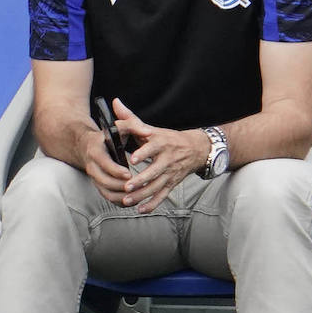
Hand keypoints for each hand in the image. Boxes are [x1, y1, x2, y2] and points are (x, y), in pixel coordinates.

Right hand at [81, 125, 132, 203]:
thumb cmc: (107, 136)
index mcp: (96, 151)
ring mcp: (95, 178)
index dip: (116, 170)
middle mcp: (92, 166)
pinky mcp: (99, 186)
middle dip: (121, 186)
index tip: (130, 174)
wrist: (87, 146)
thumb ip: (133, 125)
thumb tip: (149, 132)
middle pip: (104, 181)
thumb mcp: (117, 127)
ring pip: (106, 193)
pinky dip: (121, 202)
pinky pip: (108, 198)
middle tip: (138, 187)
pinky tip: (134, 200)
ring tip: (138, 195)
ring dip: (122, 197)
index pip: (104, 163)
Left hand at [112, 98, 209, 212]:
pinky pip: (163, 195)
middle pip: (155, 171)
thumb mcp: (150, 128)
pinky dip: (153, 204)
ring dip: (143, 194)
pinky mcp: (172, 183)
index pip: (153, 148)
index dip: (144, 153)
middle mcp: (167, 159)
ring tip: (127, 200)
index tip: (133, 159)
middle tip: (127, 186)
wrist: (195, 149)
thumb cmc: (166, 138)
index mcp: (161, 143)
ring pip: (157, 186)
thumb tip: (115, 103)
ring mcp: (170, 173)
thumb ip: (131, 118)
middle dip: (141, 180)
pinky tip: (141, 209)